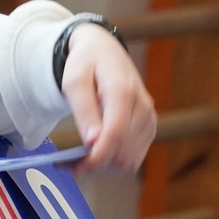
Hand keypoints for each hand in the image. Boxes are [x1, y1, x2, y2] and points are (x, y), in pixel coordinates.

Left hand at [62, 23, 156, 172]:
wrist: (105, 51)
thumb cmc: (86, 63)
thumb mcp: (74, 80)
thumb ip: (83, 110)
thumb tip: (92, 141)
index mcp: (123, 91)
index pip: (115, 134)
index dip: (97, 157)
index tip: (77, 167)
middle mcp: (143, 106)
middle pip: (123, 152)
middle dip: (96, 165)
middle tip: (70, 165)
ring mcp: (149, 118)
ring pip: (130, 160)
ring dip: (104, 168)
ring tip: (79, 162)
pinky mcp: (149, 127)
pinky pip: (133, 157)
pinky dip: (113, 164)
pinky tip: (94, 157)